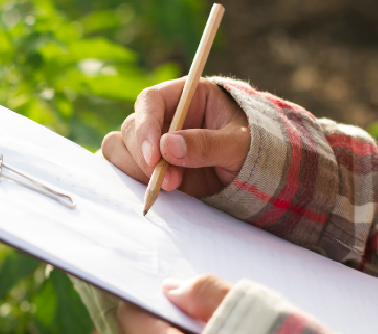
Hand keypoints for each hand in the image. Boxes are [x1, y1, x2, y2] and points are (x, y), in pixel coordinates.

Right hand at [101, 78, 249, 197]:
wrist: (257, 174)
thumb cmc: (253, 148)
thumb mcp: (240, 144)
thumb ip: (207, 144)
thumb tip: (168, 146)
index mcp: (185, 96)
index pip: (150, 100)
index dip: (146, 126)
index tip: (154, 156)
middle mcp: (163, 117)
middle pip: (131, 128)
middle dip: (144, 158)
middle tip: (170, 182)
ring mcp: (153, 143)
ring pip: (120, 149)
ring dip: (136, 170)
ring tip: (170, 187)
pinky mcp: (150, 167)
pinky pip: (124, 170)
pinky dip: (131, 181)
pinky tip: (154, 191)